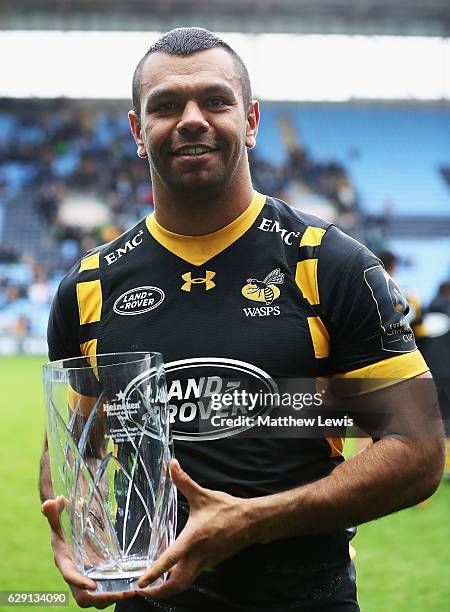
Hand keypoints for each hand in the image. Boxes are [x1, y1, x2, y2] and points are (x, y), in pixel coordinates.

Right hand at [41, 496, 136, 608]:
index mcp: (64, 561)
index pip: (69, 575)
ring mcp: (86, 578)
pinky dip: (117, 592)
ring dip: (112, 598)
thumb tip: (51, 502)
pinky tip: (133, 587)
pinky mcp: (96, 577)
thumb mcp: (57, 517)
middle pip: (83, 597)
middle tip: (120, 594)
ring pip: (96, 598)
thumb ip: (53, 511)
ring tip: (131, 592)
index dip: (79, 582)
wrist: (67, 531)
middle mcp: (75, 574)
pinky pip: (105, 591)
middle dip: (101, 598)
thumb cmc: (62, 525)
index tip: (93, 585)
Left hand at [136, 459, 254, 598]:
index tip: (140, 584)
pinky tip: (173, 572)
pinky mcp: (211, 563)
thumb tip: (171, 464)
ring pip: (185, 583)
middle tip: (142, 592)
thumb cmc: (226, 509)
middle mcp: (198, 556)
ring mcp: (205, 562)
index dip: (153, 573)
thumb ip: (184, 481)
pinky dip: (180, 579)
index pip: (169, 560)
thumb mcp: (202, 495)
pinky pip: (193, 575)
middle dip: (159, 592)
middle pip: (176, 584)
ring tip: (154, 587)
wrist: (251, 521)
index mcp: (192, 540)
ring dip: (169, 588)